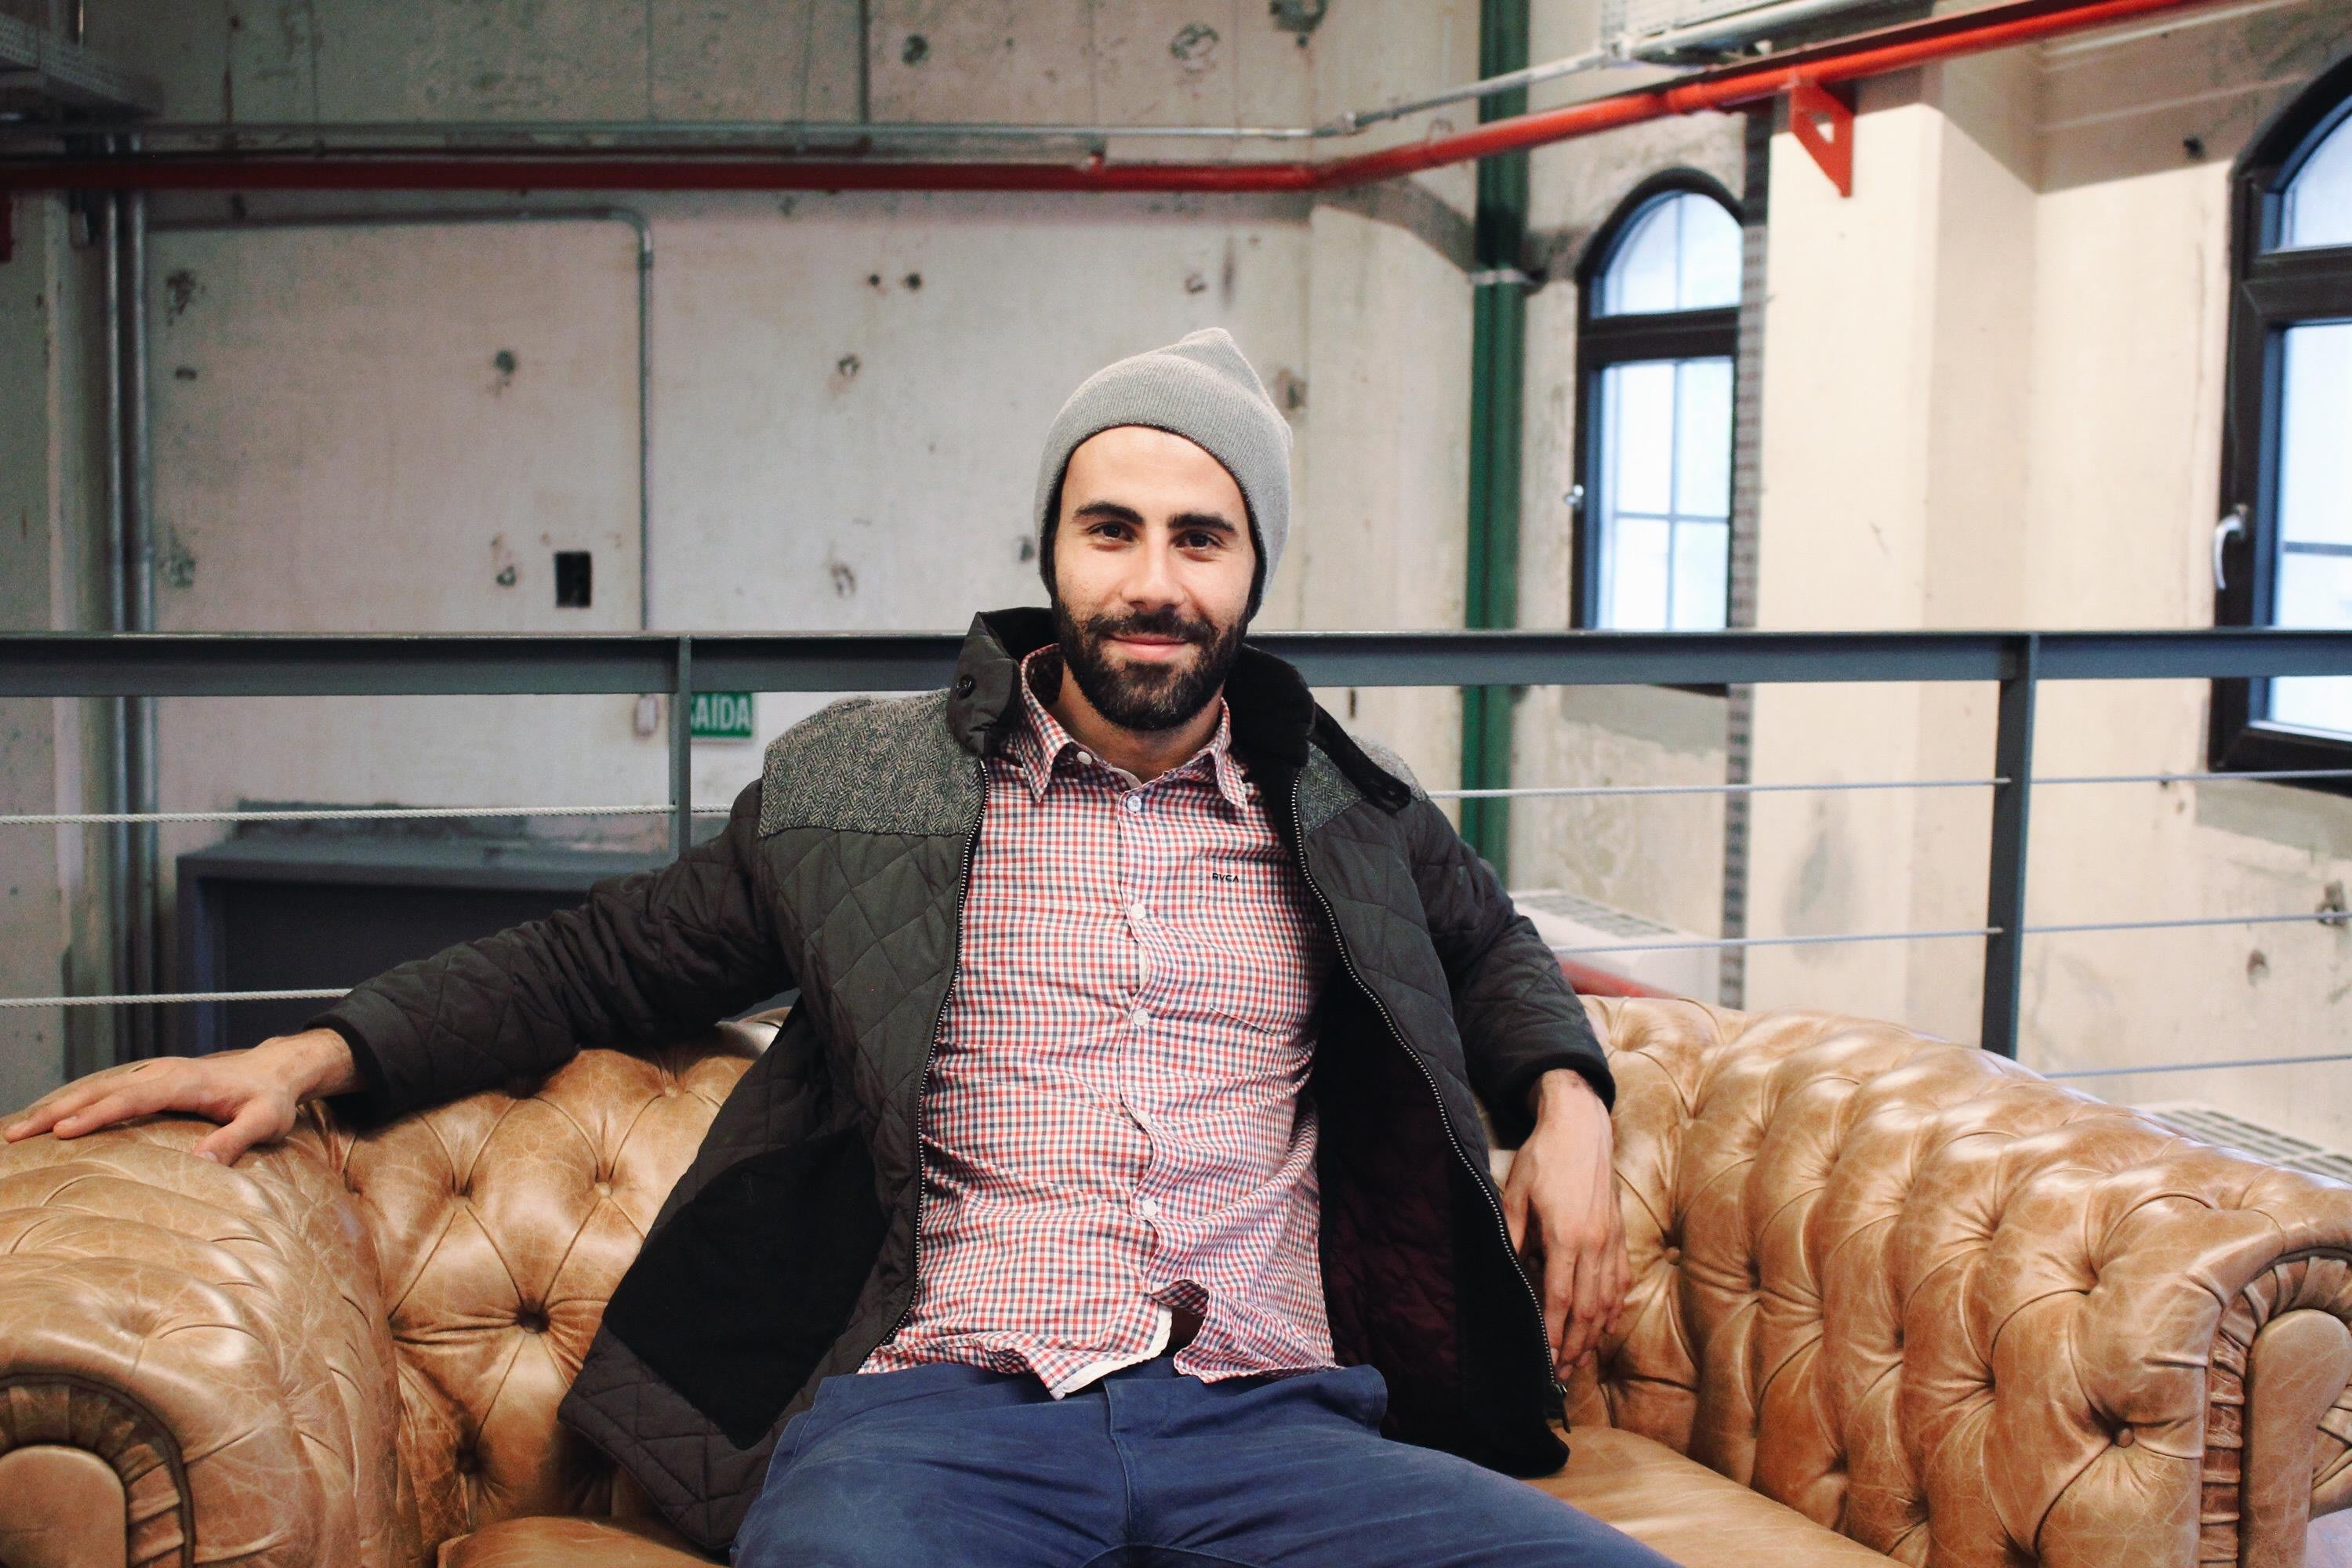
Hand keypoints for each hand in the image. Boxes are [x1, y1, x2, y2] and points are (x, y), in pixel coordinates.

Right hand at [2, 1028, 358, 1165]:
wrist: (274, 1070)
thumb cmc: (270, 1099)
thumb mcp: (265, 1121)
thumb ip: (237, 1140)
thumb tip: (202, 1163)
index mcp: (185, 1081)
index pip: (132, 1098)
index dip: (96, 1114)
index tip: (61, 1131)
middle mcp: (161, 1072)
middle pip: (100, 1089)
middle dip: (56, 1111)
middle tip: (16, 1135)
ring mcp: (151, 1073)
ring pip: (95, 1087)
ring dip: (56, 1106)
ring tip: (18, 1130)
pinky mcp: (147, 1079)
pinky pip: (103, 1089)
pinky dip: (72, 1101)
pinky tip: (48, 1120)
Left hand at [1501, 1068, 1629, 1380]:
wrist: (1582, 1126)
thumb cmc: (1544, 1156)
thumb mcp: (1517, 1191)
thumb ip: (1512, 1232)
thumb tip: (1507, 1267)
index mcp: (1566, 1235)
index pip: (1558, 1298)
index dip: (1552, 1333)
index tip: (1546, 1359)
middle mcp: (1594, 1243)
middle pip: (1587, 1309)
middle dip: (1574, 1345)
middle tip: (1562, 1373)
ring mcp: (1612, 1239)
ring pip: (1607, 1300)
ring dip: (1595, 1333)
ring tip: (1581, 1359)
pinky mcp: (1621, 1233)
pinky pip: (1621, 1280)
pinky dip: (1614, 1307)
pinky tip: (1606, 1324)